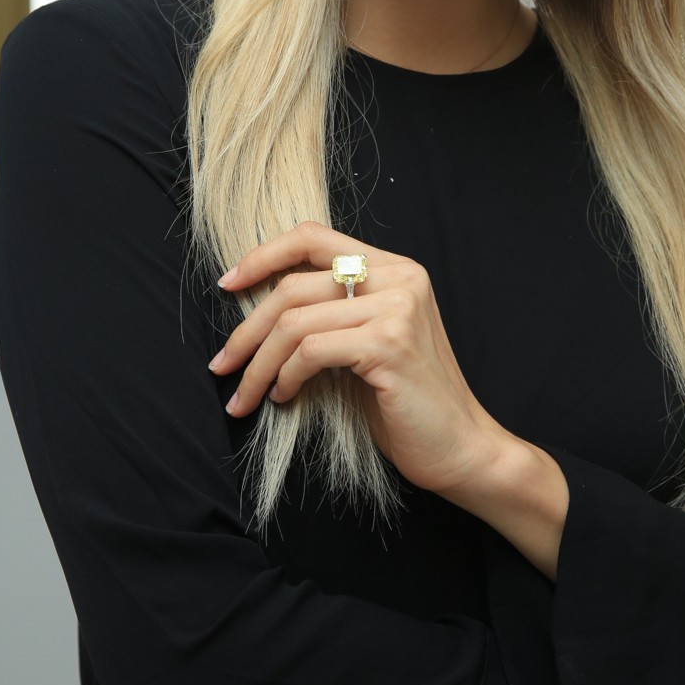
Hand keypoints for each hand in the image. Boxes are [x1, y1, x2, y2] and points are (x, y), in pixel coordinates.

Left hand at [210, 221, 505, 498]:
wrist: (461, 448)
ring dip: (258, 363)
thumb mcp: (367, 342)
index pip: (314, 237)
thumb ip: (332, 312)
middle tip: (222, 365)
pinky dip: (285, 376)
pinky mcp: (389, 344)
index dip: (263, 256)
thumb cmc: (406, 402)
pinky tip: (283, 397)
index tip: (228, 285)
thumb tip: (258, 307)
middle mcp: (399, 277)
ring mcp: (397, 308)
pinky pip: (311, 350)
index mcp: (394, 268)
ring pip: (295, 321)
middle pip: (294, 284)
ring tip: (245, 394)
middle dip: (247, 329)